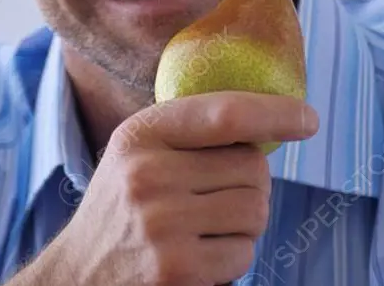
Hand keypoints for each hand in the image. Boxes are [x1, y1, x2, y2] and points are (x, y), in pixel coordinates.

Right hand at [48, 91, 318, 285]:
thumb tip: (270, 118)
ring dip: (244, 223)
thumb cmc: (122, 208)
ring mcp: (161, 224)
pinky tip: (197, 258)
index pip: (225, 114)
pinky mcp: (176, 269)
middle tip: (215, 198)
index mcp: (140, 134)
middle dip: (250, 184)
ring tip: (204, 228)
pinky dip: (232, 258)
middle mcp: (147, 174)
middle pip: (252, 168)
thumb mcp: (137, 153)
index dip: (275, 113)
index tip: (308, 119)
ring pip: (256, 210)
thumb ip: (188, 132)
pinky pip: (244, 254)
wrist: (75, 276)